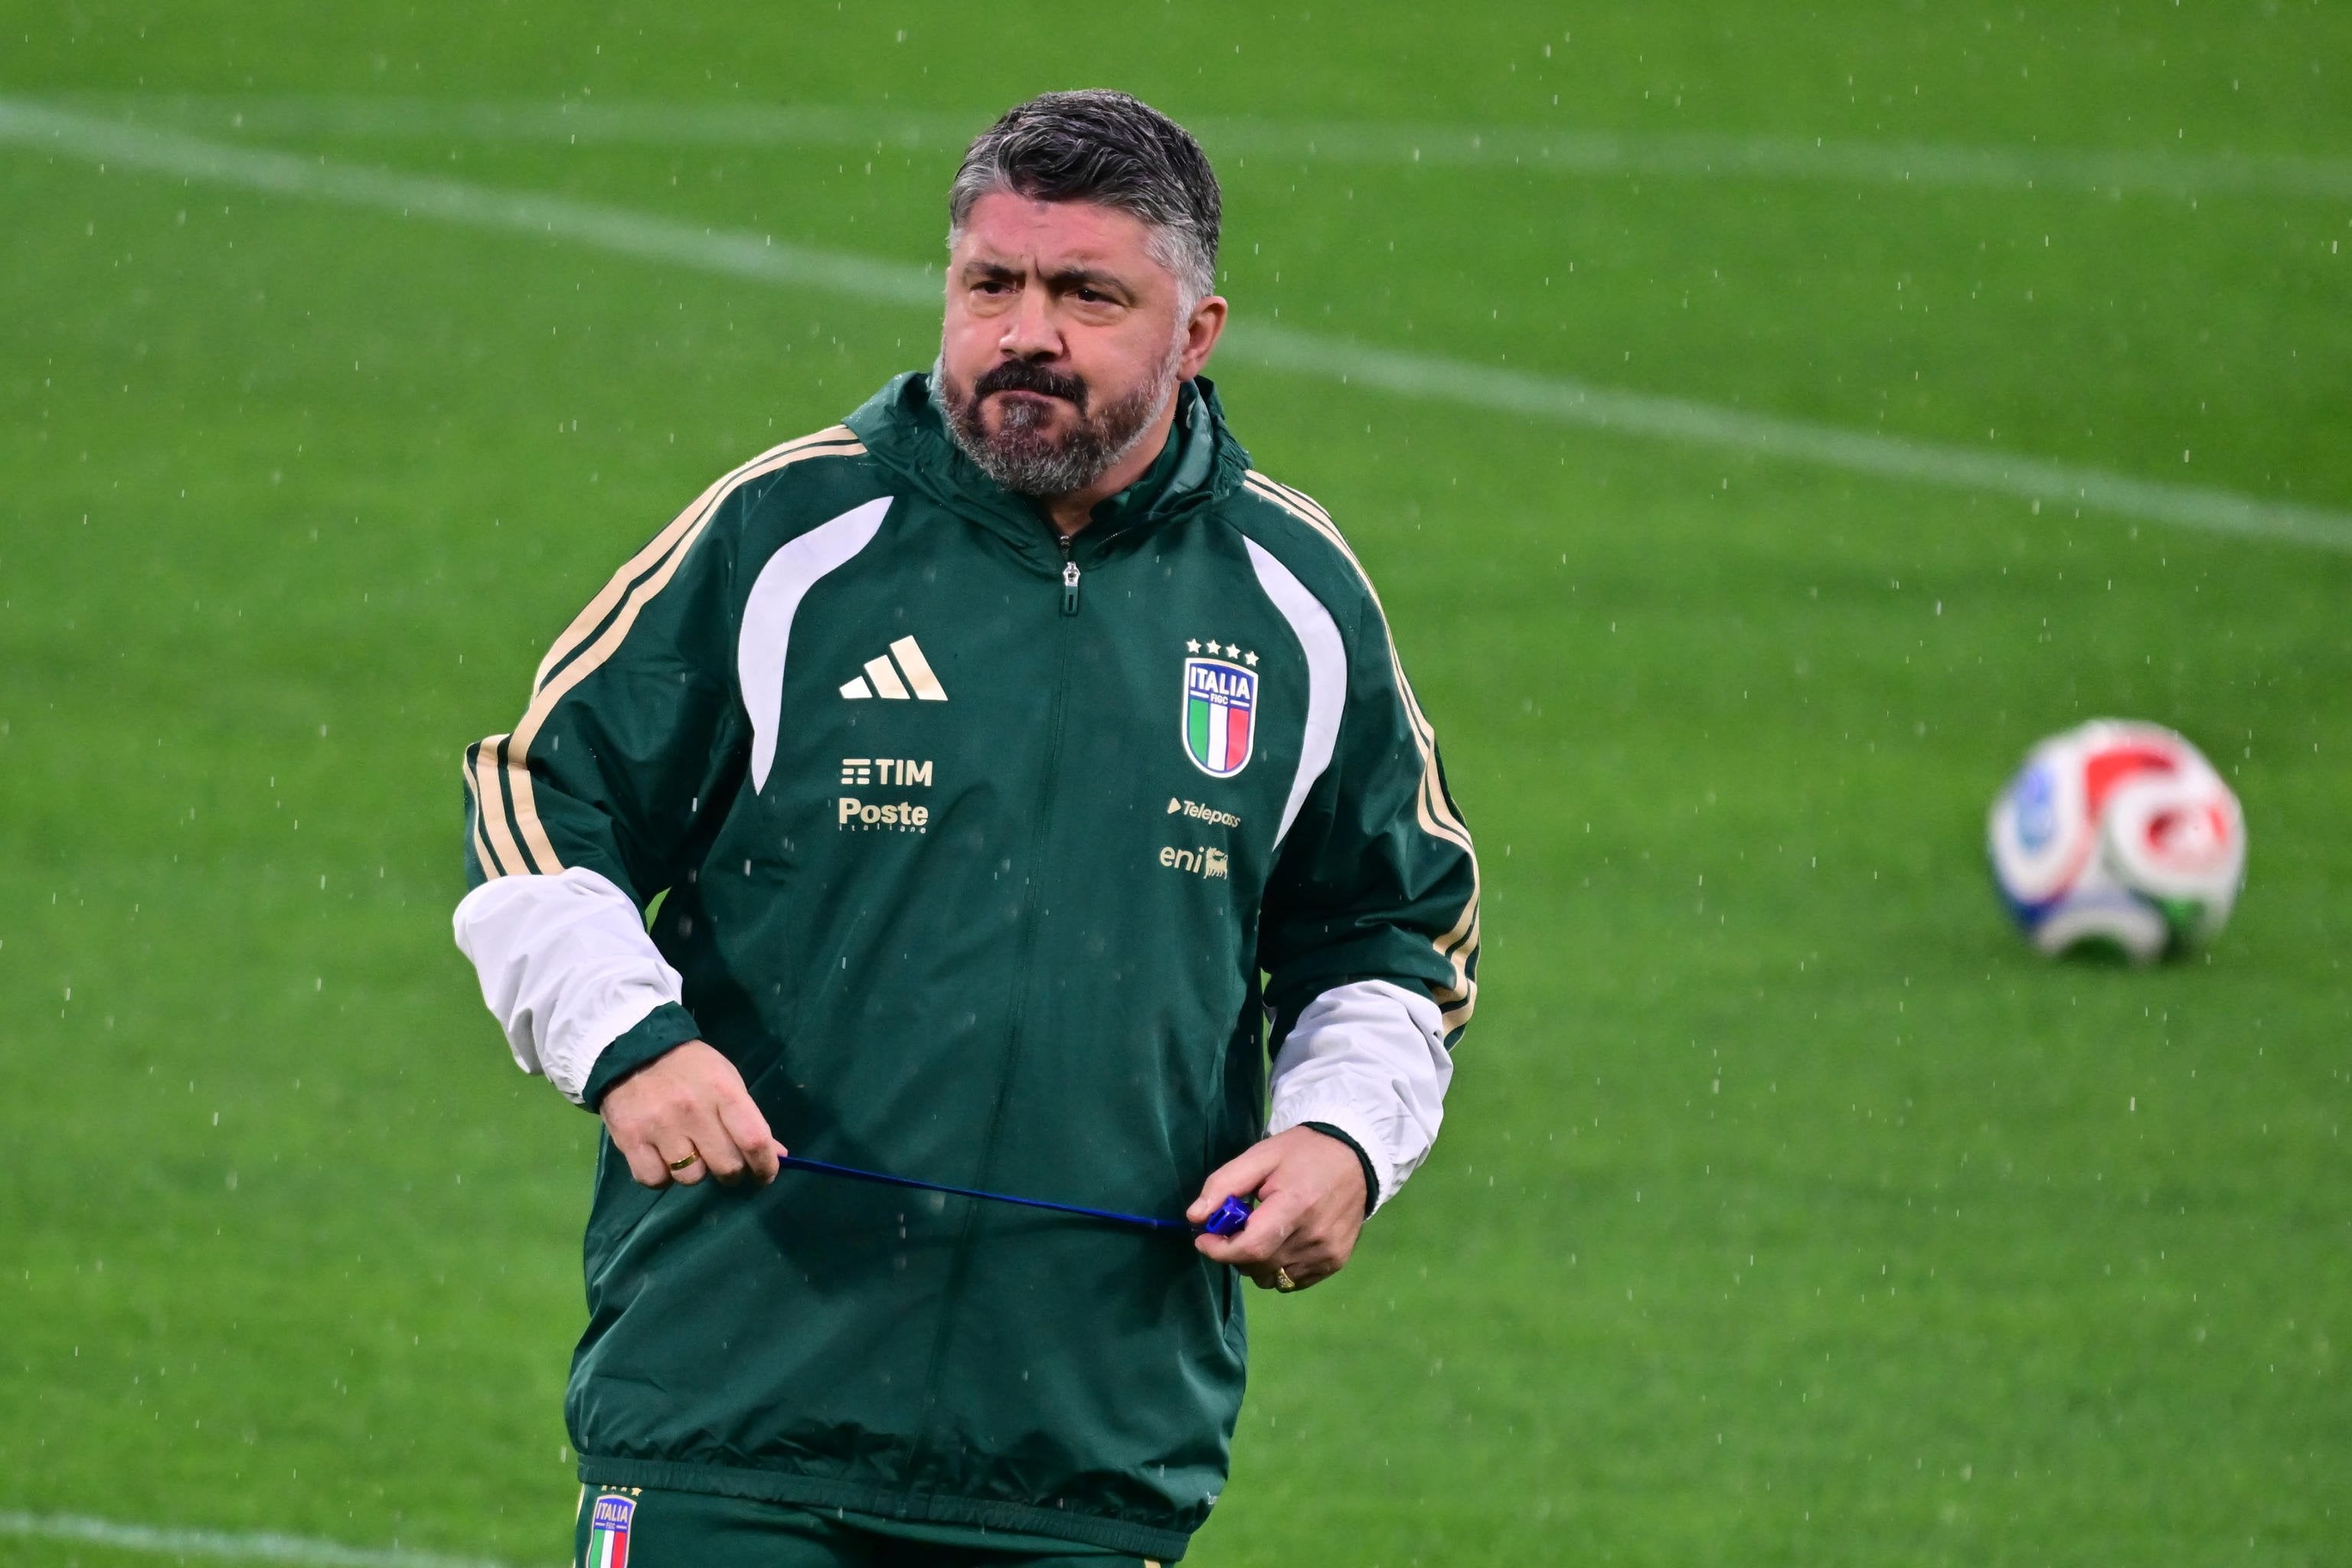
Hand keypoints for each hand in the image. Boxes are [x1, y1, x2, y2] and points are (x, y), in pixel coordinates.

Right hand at [599, 1040, 785, 1188]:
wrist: (633, 1049)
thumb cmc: (690, 1067)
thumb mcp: (727, 1081)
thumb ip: (749, 1119)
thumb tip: (777, 1155)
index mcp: (722, 1091)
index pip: (754, 1140)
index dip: (765, 1165)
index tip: (765, 1175)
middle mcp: (692, 1110)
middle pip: (725, 1165)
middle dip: (731, 1172)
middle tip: (724, 1162)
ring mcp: (659, 1126)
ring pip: (690, 1177)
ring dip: (694, 1172)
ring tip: (687, 1151)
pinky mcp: (630, 1139)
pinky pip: (655, 1179)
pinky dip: (661, 1176)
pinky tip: (662, 1157)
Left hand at [1187, 1126, 1368, 1291]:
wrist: (1355, 1156)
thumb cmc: (1303, 1153)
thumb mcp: (1260, 1156)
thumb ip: (1224, 1184)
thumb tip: (1194, 1217)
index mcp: (1295, 1205)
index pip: (1250, 1248)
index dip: (1219, 1250)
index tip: (1203, 1239)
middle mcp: (1314, 1236)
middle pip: (1257, 1266)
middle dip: (1233, 1253)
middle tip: (1233, 1229)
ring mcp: (1328, 1253)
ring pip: (1271, 1278)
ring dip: (1255, 1263)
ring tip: (1261, 1233)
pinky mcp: (1336, 1262)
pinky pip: (1292, 1281)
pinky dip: (1277, 1268)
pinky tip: (1281, 1242)